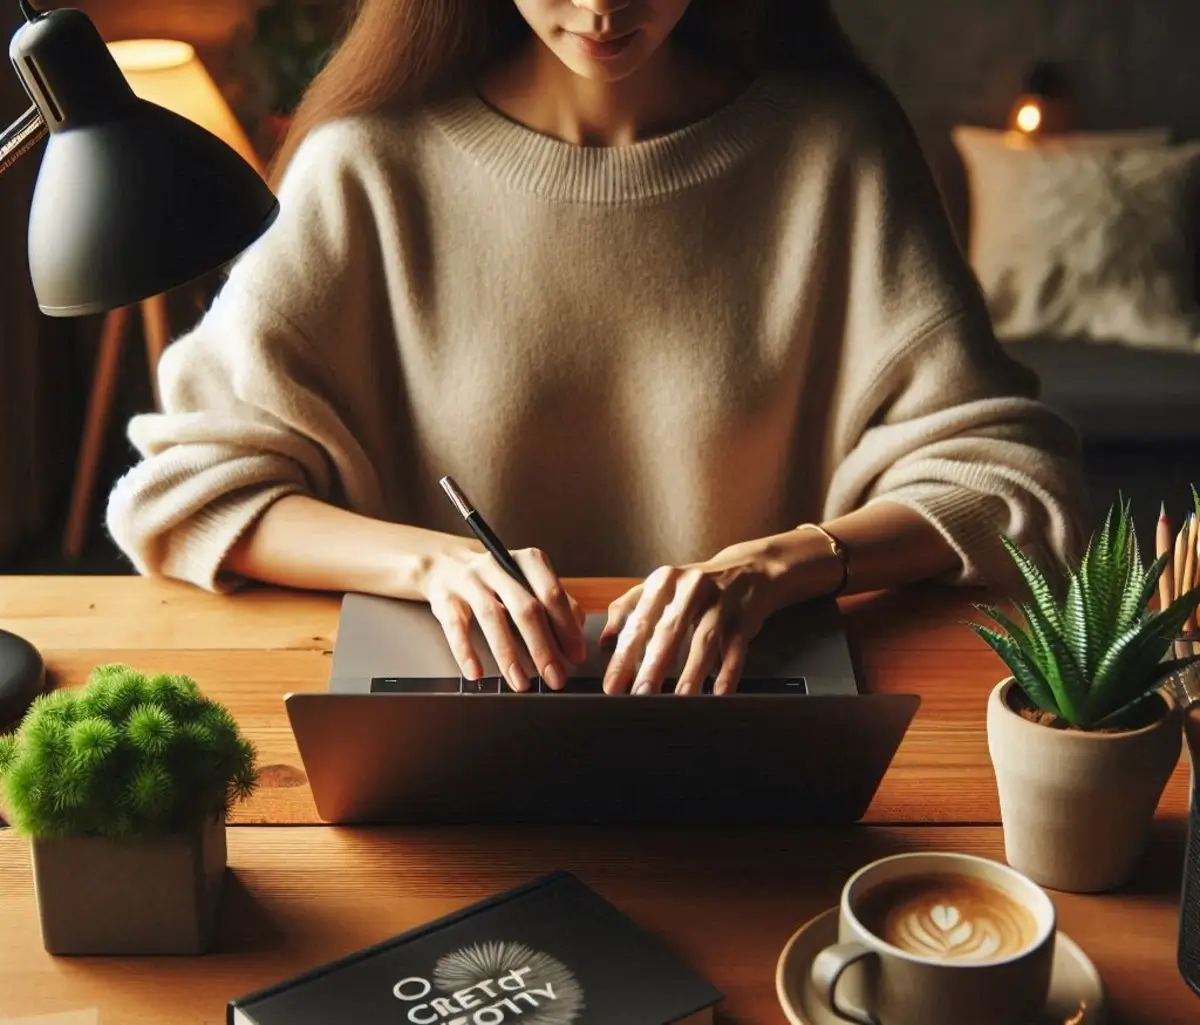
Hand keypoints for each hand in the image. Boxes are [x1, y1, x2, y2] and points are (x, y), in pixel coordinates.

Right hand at [421, 544, 586, 691]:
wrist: (444, 565)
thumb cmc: (497, 580)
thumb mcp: (529, 582)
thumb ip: (556, 601)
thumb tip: (577, 631)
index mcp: (527, 561)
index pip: (551, 593)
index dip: (566, 628)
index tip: (576, 656)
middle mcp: (498, 566)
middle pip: (525, 608)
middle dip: (542, 648)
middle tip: (554, 677)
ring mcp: (469, 580)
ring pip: (492, 617)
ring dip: (508, 655)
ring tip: (520, 683)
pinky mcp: (444, 598)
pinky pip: (455, 626)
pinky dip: (466, 652)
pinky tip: (477, 673)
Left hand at [599, 555, 778, 695]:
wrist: (749, 570)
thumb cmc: (697, 586)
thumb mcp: (662, 586)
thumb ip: (629, 608)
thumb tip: (605, 640)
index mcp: (665, 582)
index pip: (639, 622)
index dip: (623, 655)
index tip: (612, 684)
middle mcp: (692, 588)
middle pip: (670, 631)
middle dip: (653, 665)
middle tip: (640, 694)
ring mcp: (721, 603)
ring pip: (704, 640)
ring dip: (691, 672)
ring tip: (679, 698)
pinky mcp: (744, 618)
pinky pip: (735, 649)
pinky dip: (728, 672)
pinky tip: (719, 692)